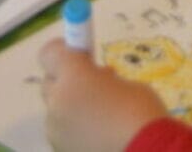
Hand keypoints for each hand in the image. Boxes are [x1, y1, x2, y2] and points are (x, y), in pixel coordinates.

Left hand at [38, 39, 169, 151]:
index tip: (81, 54)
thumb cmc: (142, 112)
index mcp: (74, 77)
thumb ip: (103, 78)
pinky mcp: (60, 149)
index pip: (50, 53)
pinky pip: (63, 131)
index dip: (63, 50)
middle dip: (67, 80)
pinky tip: (100, 136)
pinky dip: (76, 130)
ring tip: (102, 118)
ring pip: (57, 109)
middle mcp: (57, 102)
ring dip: (72, 107)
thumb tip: (97, 79)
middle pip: (50, 82)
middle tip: (94, 86)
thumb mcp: (127, 84)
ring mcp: (55, 130)